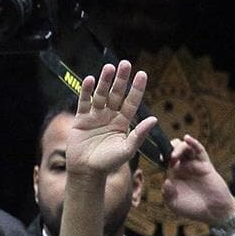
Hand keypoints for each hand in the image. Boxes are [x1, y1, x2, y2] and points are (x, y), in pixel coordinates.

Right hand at [66, 60, 157, 179]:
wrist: (86, 171)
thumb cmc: (108, 163)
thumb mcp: (126, 150)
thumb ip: (139, 134)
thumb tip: (154, 119)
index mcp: (123, 122)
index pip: (132, 102)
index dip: (137, 88)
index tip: (142, 74)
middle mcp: (110, 116)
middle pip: (116, 94)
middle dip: (121, 79)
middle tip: (125, 64)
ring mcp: (95, 116)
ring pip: (101, 95)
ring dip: (104, 81)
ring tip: (109, 68)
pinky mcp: (81, 119)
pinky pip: (84, 102)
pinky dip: (86, 91)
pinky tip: (90, 80)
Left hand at [160, 134, 234, 227]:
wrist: (212, 212)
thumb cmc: (192, 208)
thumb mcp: (173, 203)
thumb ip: (167, 193)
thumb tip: (166, 180)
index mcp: (174, 174)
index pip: (166, 160)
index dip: (161, 157)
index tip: (159, 158)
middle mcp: (184, 167)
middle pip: (175, 150)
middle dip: (169, 149)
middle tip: (165, 156)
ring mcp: (195, 165)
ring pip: (186, 148)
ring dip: (179, 147)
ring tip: (174, 155)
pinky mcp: (205, 165)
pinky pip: (200, 151)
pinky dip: (194, 143)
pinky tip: (188, 138)